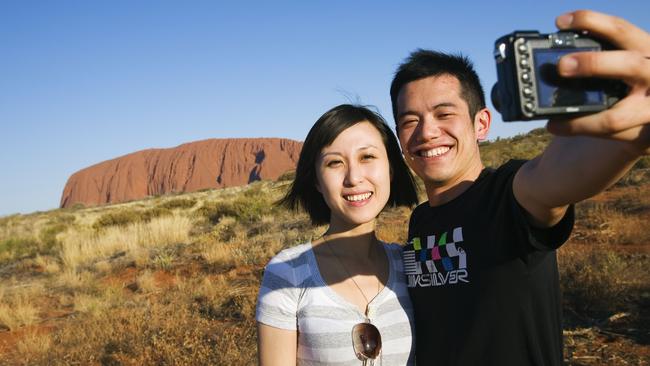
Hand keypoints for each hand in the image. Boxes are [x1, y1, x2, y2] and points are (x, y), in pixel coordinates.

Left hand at [546, 10, 649, 154]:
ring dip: (580, 120)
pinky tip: (558, 127)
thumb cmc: (624, 90)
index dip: (592, 22)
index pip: (621, 31)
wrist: (640, 126)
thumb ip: (600, 61)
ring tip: (550, 117)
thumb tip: (552, 58)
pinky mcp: (642, 138)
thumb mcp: (620, 69)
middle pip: (630, 65)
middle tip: (562, 66)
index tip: (561, 22)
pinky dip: (582, 132)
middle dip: (593, 64)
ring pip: (615, 117)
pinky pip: (609, 137)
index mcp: (647, 52)